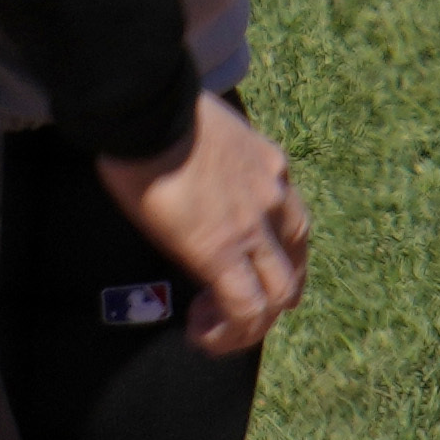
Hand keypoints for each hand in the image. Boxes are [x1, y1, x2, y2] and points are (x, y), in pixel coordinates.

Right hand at [97, 93, 308, 356]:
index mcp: (269, 163)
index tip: (242, 260)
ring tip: (216, 329)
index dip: (274, 250)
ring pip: (278, 295)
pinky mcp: (221, 253)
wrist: (145, 107)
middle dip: (272, 293)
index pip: (290, 219)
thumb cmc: (155, 104)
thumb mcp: (201, 123)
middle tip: (236, 307)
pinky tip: (202, 335)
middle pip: (293, 264)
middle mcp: (274, 198)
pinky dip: (230, 331)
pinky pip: (244, 309)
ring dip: (253, 320)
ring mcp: (253, 229)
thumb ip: (210, 149)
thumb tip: (182, 154)